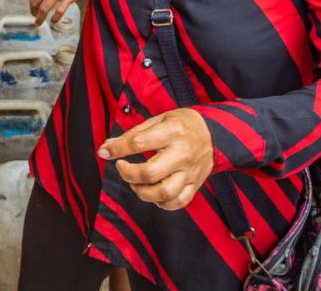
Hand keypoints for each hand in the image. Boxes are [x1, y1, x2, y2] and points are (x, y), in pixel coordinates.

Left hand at [97, 109, 214, 210]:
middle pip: (150, 173)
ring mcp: (190, 172)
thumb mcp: (160, 118)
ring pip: (164, 193)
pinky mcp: (195, 185)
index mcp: (172, 132)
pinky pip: (178, 202)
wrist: (216, 134)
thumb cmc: (183, 124)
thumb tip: (108, 146)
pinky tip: (152, 192)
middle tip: (122, 167)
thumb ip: (134, 133)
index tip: (104, 151)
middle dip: (128, 174)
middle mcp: (182, 154)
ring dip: (142, 191)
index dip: (117, 148)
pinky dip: (161, 202)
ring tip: (136, 182)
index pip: (139, 143)